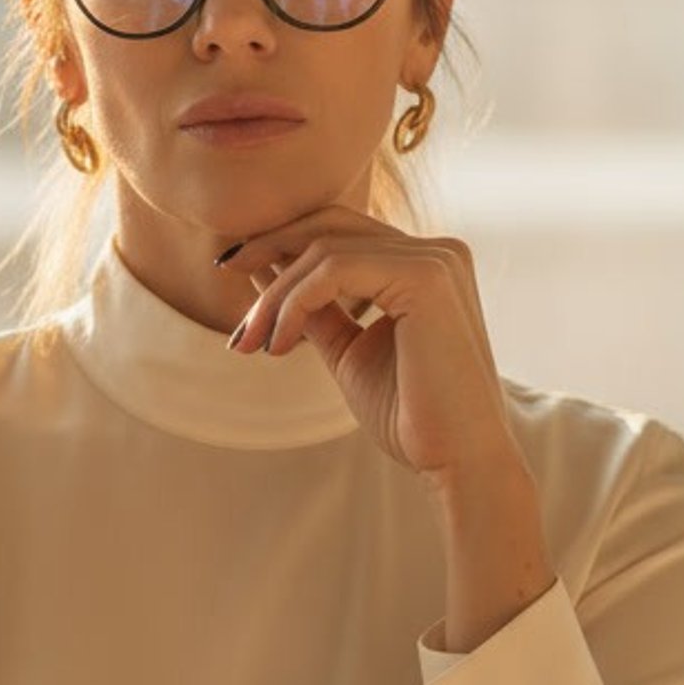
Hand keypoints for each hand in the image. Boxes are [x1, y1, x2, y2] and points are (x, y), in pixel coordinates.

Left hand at [218, 204, 523, 492]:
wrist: (458, 461)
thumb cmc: (412, 417)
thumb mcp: (348, 351)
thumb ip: (314, 308)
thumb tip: (263, 269)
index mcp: (425, 264)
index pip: (342, 229)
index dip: (284, 242)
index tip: (236, 272)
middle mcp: (438, 250)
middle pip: (330, 222)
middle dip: (270, 246)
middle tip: (225, 274)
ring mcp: (436, 259)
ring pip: (324, 249)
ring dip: (275, 295)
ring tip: (251, 340)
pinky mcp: (427, 277)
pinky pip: (335, 269)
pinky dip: (294, 302)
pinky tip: (279, 344)